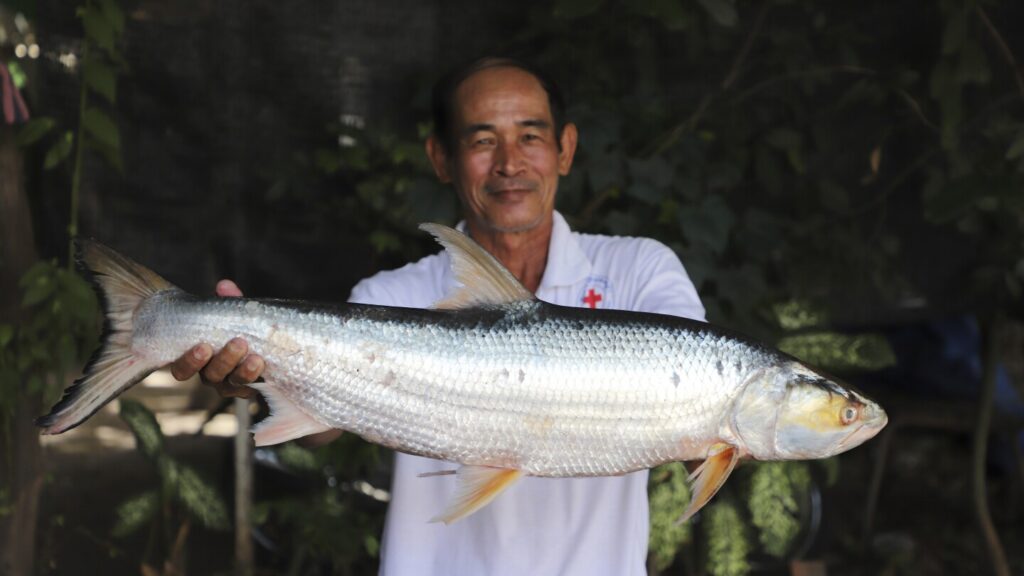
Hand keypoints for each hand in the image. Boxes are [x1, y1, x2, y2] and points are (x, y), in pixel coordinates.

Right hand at [169, 280, 262, 398]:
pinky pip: (249, 391)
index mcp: (197, 358)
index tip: (203, 346)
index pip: (182, 368)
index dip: (190, 361)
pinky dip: (256, 381)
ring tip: (256, 358)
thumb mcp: (232, 313)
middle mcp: (210, 374)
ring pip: (230, 385)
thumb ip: (228, 301)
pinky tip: (265, 369)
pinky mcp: (247, 389)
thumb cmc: (237, 326)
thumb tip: (224, 286)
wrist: (263, 343)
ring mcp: (228, 384)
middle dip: (224, 361)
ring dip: (243, 371)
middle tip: (238, 343)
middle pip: (210, 376)